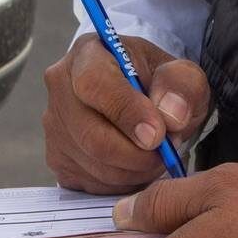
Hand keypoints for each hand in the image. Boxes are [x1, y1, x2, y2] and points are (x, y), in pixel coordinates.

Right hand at [43, 34, 210, 193]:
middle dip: (137, 154)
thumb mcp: (182, 75)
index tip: (158, 135)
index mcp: (88, 54)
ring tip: (155, 156)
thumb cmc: (159, 84)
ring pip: (93, 165)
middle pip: (91, 135)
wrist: (142, 99)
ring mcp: (54, 126)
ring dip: (134, 171)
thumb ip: (182, 85)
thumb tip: (170, 114)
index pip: (95, 84)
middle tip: (166, 153)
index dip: (126, 113)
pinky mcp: (57, 159)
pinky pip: (91, 183)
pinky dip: (122, 183)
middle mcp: (60, 87)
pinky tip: (137, 166)